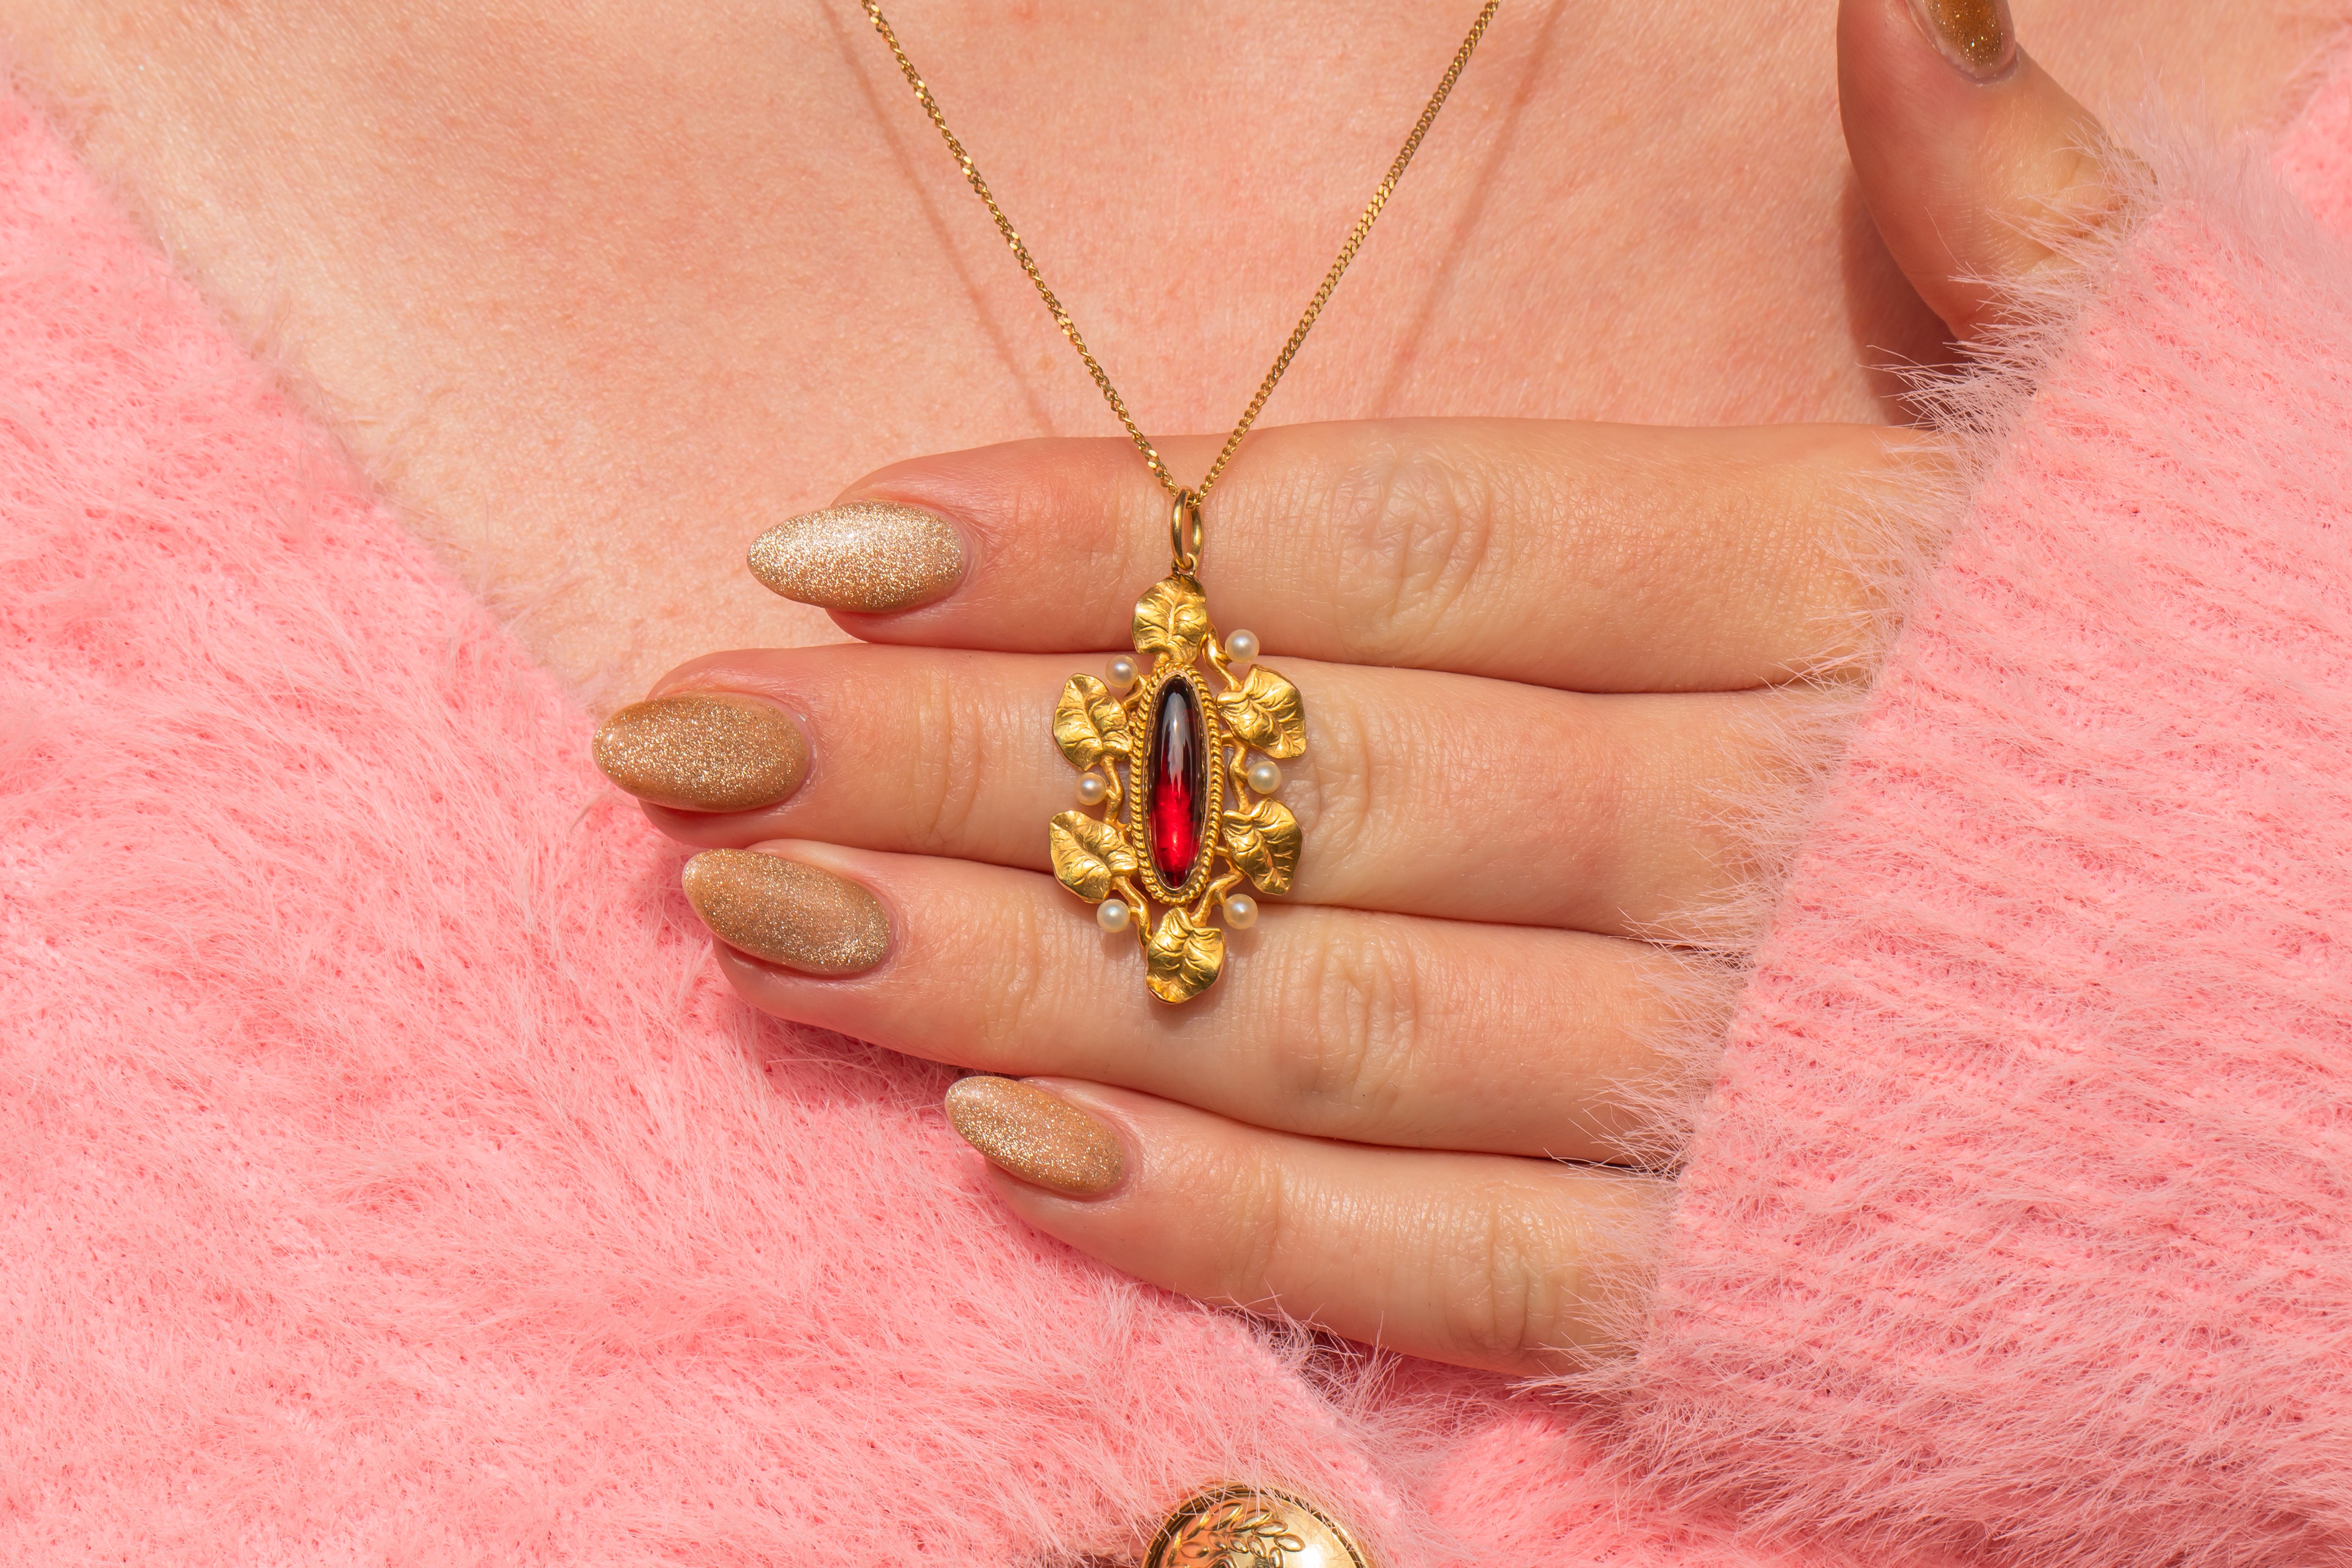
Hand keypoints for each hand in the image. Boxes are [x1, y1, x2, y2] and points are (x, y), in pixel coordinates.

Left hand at [596, 0, 2122, 1373]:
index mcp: (1831, 597)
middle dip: (962, 760)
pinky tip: (1019, 1157)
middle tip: (687, 740)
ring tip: (765, 927)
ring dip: (1017, 983)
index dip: (1093, 534)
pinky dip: (1241, 1218)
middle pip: (1280, 784)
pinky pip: (1458, 1256)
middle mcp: (1746, 836)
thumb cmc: (2260, 690)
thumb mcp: (2148, 434)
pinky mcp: (1752, 1274)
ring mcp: (1741, 1078)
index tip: (834, 526)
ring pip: (1312, 1018)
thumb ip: (1991, 228)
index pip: (1382, 542)